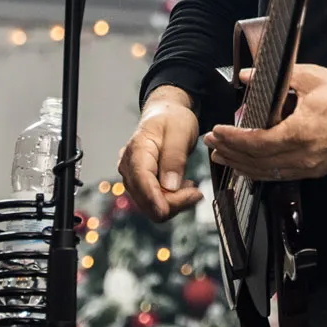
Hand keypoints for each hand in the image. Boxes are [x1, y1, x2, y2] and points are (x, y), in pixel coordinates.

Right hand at [119, 87, 201, 221]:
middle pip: (146, 199)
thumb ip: (175, 158)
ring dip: (173, 202)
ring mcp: (132, 178)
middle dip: (172, 202)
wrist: (165, 115)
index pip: (142, 181)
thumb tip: (170, 187)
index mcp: (137, 151)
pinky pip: (153, 202)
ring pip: (150, 205)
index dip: (155, 199)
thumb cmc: (172, 120)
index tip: (168, 211)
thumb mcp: (180, 132)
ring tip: (192, 187)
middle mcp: (128, 168)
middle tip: (197, 193)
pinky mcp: (140, 184)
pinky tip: (183, 187)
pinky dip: (170, 200)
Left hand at [206, 64, 326, 181]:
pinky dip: (262, 171)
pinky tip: (251, 166)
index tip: (217, 132)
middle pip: (257, 162)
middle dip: (231, 154)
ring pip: (268, 174)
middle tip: (212, 145)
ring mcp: (310, 167)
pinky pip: (282, 175)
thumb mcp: (312, 77)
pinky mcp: (316, 170)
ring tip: (224, 158)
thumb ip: (276, 77)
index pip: (256, 142)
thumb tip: (247, 76)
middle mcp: (303, 156)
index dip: (233, 139)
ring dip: (243, 166)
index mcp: (300, 133)